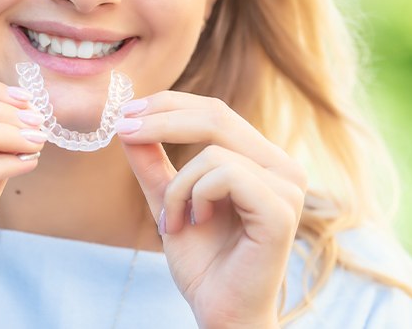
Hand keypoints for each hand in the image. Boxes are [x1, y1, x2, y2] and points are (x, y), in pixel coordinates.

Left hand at [117, 92, 306, 328]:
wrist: (221, 313)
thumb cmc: (202, 260)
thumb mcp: (167, 199)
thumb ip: (152, 162)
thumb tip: (127, 122)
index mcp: (260, 158)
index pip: (214, 111)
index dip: (169, 104)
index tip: (127, 111)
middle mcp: (281, 166)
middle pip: (216, 115)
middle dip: (161, 119)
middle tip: (124, 129)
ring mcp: (287, 187)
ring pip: (213, 150)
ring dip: (177, 186)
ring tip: (173, 220)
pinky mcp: (281, 210)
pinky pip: (224, 174)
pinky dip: (195, 196)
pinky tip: (196, 223)